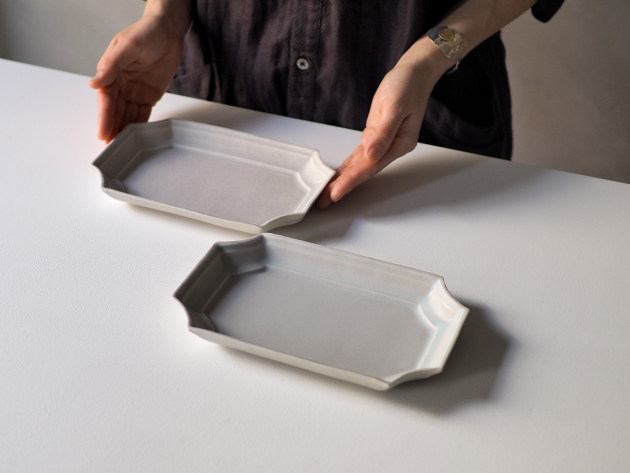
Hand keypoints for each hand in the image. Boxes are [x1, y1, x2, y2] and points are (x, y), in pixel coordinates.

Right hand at [88, 14, 184, 141]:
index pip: (106, 99)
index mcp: (112, 73)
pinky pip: (143, 113)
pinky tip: (136, 137)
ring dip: (124, 131)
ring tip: (122, 148)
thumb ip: (112, 65)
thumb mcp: (128, 46)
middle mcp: (121, 84)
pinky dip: (140, 126)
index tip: (102, 132)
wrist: (168, 31)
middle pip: (116, 111)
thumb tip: (94, 83)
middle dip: (113, 129)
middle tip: (110, 147)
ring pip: (128, 115)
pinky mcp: (149, 95)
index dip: (104, 117)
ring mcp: (135, 91)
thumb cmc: (146, 33)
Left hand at [317, 39, 449, 207]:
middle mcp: (391, 148)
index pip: (369, 167)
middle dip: (342, 186)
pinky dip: (348, 166)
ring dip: (343, 179)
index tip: (335, 192)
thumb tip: (370, 154)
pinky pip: (360, 156)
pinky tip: (338, 175)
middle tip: (323, 201)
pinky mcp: (376, 136)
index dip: (351, 181)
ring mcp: (383, 144)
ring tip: (325, 193)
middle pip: (363, 171)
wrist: (415, 74)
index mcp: (399, 144)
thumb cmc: (407, 86)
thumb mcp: (394, 106)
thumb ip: (383, 132)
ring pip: (359, 166)